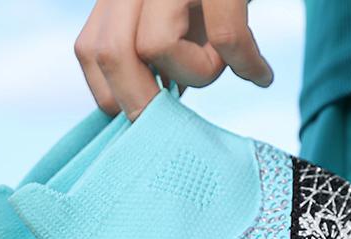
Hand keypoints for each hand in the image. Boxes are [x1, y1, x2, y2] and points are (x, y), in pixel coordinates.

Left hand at [75, 0, 272, 120]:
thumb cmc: (218, 1)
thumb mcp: (180, 19)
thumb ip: (155, 56)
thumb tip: (153, 111)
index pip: (90, 50)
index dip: (112, 93)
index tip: (150, 106)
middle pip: (113, 53)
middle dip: (143, 101)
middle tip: (177, 115)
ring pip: (157, 46)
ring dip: (197, 73)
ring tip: (229, 64)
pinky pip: (224, 34)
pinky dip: (246, 62)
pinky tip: (260, 74)